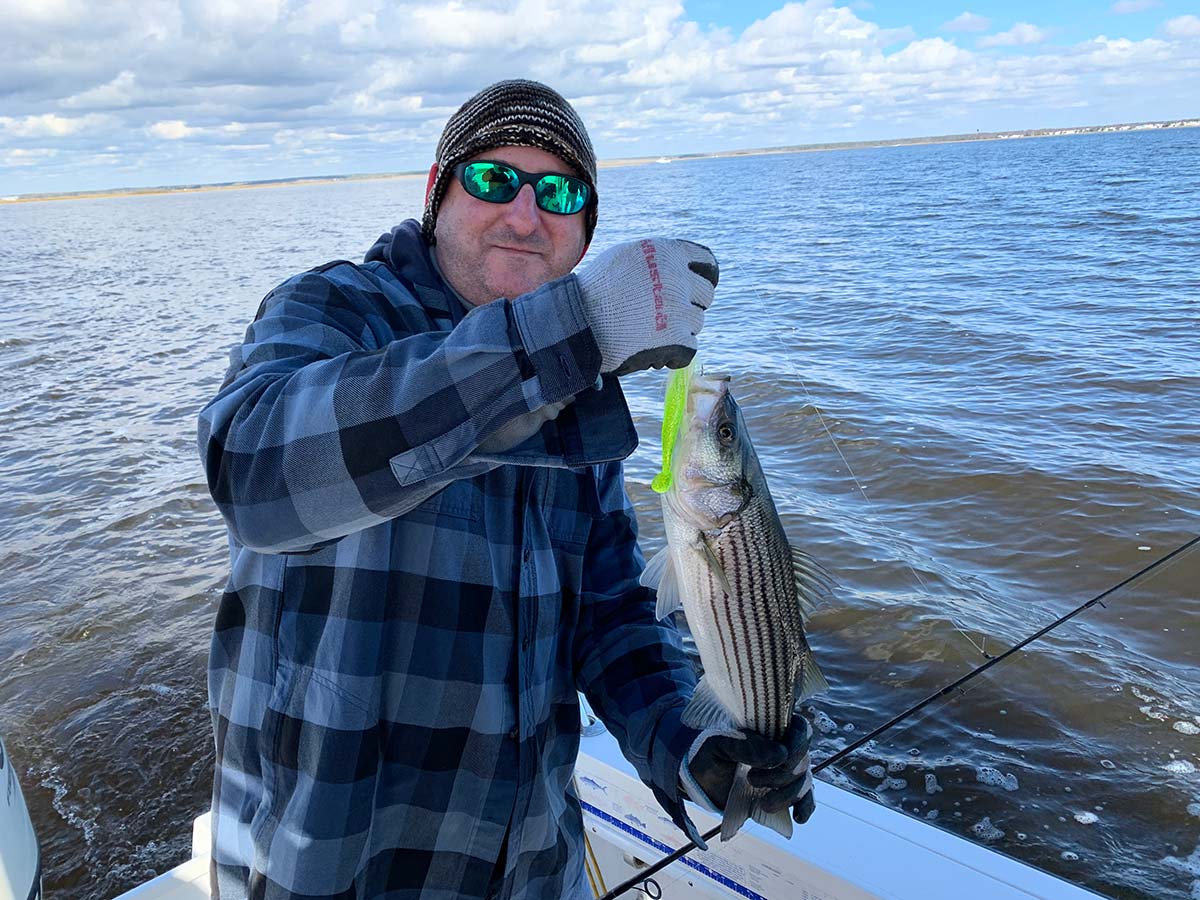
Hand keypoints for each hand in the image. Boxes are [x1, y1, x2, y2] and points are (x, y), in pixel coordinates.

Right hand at [574, 238, 718, 375]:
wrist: (578, 322)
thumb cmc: (594, 292)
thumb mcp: (625, 257)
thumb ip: (655, 260)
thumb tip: (678, 268)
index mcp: (667, 253)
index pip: (706, 263)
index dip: (704, 277)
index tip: (696, 288)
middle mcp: (677, 278)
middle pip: (705, 295)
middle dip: (689, 305)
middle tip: (666, 316)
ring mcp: (679, 308)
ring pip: (696, 322)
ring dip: (679, 330)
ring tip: (649, 333)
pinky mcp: (677, 338)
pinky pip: (689, 348)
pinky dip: (673, 353)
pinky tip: (653, 351)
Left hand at [683, 714, 814, 825]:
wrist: (696, 776)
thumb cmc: (708, 751)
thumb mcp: (719, 743)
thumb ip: (746, 745)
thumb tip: (780, 755)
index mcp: (770, 727)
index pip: (799, 729)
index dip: (797, 744)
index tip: (780, 758)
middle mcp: (783, 748)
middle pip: (803, 760)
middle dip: (783, 775)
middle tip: (752, 779)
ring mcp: (784, 772)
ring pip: (803, 782)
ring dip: (787, 795)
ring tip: (762, 803)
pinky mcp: (782, 793)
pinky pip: (805, 800)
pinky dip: (805, 807)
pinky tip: (797, 817)